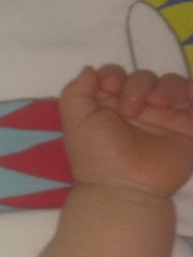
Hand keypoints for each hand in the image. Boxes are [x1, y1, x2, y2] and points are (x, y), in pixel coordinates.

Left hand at [60, 64, 192, 197]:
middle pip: (143, 77)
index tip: (110, 87)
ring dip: (164, 86)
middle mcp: (136, 109)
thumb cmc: (97, 156)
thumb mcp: (76, 122)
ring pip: (170, 83)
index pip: (115, 75)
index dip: (113, 74)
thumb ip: (76, 92)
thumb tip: (89, 70)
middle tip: (129, 110)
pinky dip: (192, 90)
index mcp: (108, 106)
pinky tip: (184, 95)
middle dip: (136, 85)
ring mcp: (163, 117)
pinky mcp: (186, 126)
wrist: (125, 187)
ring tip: (156, 104)